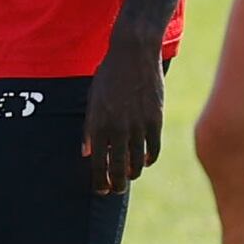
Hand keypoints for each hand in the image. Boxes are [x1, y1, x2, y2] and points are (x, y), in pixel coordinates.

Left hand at [81, 40, 167, 192]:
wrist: (134, 53)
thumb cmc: (109, 76)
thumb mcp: (93, 99)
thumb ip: (89, 128)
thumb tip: (87, 153)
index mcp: (99, 124)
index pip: (98, 163)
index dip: (99, 180)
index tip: (100, 189)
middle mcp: (118, 128)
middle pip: (118, 168)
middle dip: (116, 184)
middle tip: (116, 190)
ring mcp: (138, 125)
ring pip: (137, 162)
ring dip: (133, 173)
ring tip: (129, 177)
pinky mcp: (156, 119)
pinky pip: (154, 148)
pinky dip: (149, 159)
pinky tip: (144, 161)